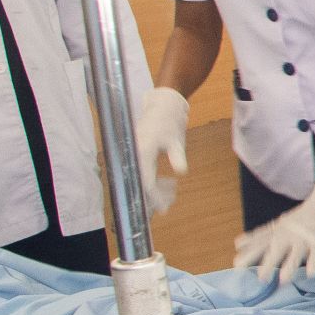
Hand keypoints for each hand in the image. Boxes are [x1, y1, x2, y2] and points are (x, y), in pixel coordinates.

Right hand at [137, 86, 191, 215]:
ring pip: (140, 181)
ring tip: (172, 193)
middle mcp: (133, 154)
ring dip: (155, 191)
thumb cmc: (169, 123)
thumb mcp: (177, 140)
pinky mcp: (135, 157)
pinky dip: (152, 183)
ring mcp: (132, 156)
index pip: (145, 181)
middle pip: (141, 184)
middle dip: (155, 198)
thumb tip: (182, 171)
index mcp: (142, 151)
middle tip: (171, 203)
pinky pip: (141, 175)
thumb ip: (178, 156)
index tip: (165, 208)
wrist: (161, 106)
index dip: (154, 197)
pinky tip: (167, 185)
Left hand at [233, 176, 314, 284]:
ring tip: (283, 281)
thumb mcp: (278, 225)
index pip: (260, 243)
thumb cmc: (300, 218)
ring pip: (296, 254)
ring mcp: (304, 239)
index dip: (249, 254)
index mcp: (277, 232)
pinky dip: (314, 264)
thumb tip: (237, 244)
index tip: (236, 265)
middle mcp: (288, 235)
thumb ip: (259, 236)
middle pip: (277, 250)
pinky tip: (310, 274)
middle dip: (268, 263)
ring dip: (290, 267)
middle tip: (260, 279)